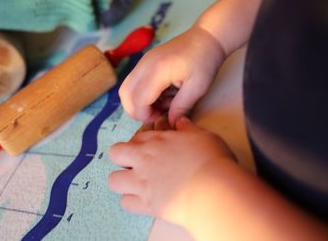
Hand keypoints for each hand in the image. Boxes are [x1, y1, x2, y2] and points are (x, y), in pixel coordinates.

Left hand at [108, 117, 235, 225]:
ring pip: (113, 180)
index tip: (151, 149)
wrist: (214, 191)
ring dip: (122, 181)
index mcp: (157, 141)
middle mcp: (144, 160)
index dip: (141, 143)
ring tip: (137, 184)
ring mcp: (142, 184)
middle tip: (137, 164)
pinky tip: (145, 201)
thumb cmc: (212, 160)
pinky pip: (125, 203)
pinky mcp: (146, 205)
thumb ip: (188, 129)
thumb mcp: (203, 136)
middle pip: (115, 154)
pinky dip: (132, 202)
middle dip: (122, 158)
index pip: (136, 137)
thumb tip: (180, 122)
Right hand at [119, 26, 225, 124]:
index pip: (138, 100)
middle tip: (158, 115)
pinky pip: (132, 81)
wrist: (206, 37)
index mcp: (157, 71)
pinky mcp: (144, 61)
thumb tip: (170, 122)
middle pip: (125, 95)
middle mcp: (144, 65)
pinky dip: (139, 94)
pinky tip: (159, 96)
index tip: (160, 118)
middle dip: (137, 111)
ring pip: (125, 88)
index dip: (145, 115)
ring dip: (137, 103)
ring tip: (159, 106)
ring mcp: (142, 61)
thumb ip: (181, 106)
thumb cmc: (205, 61)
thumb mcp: (197, 87)